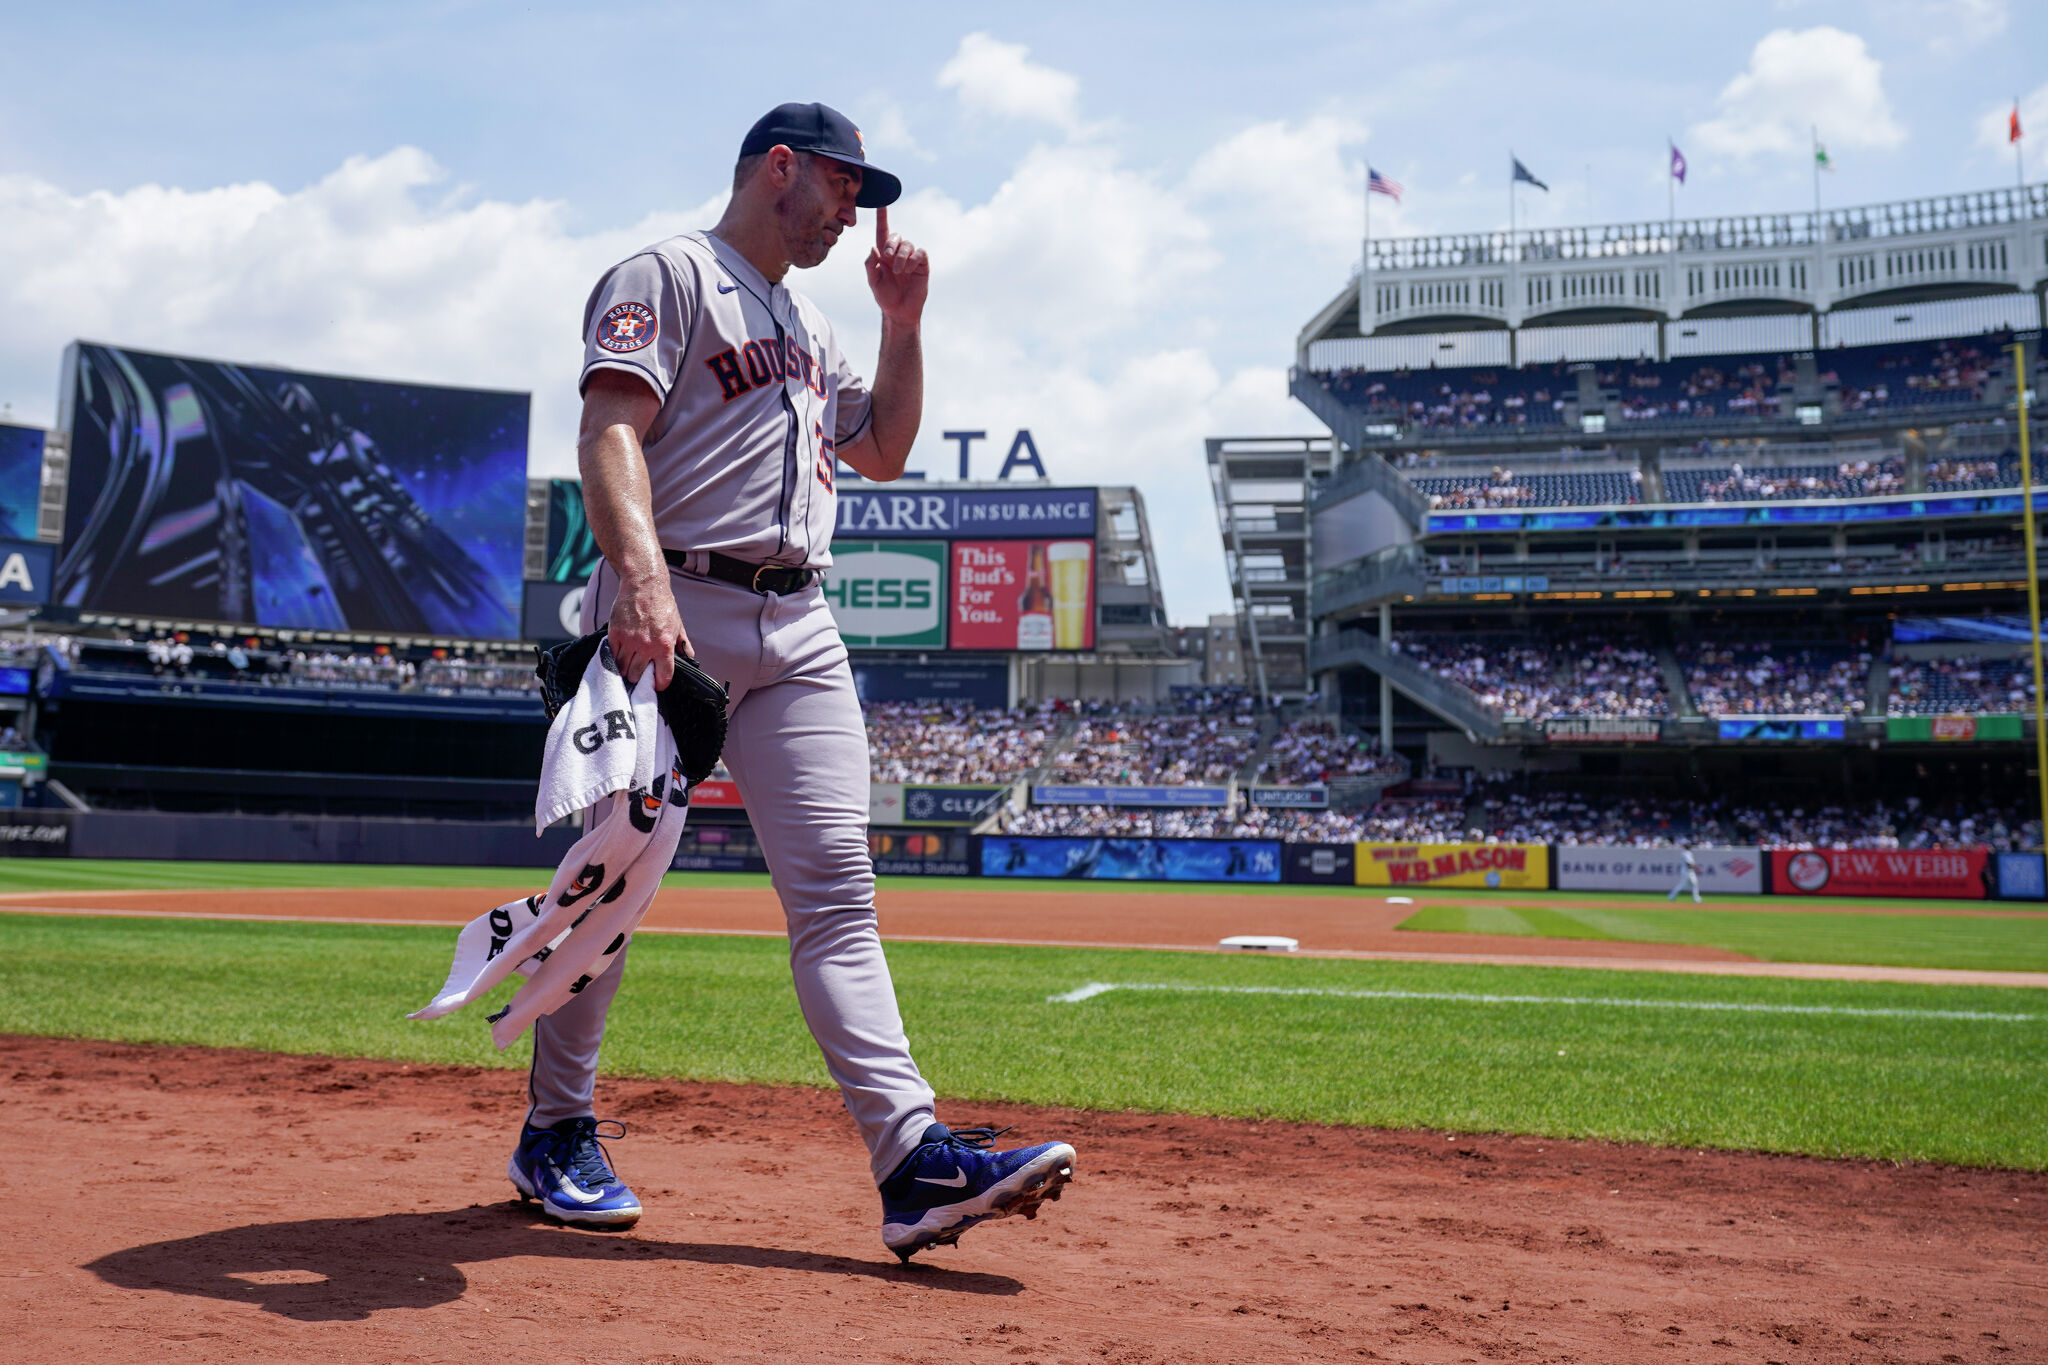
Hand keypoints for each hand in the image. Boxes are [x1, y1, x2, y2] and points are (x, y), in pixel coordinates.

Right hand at [607, 570, 689, 689]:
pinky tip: (620, 654)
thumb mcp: (678, 625)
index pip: (663, 677)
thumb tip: (689, 658)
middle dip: (638, 676)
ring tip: (628, 665)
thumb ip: (683, 644)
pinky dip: (614, 657)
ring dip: (625, 669)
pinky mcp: (615, 633)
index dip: (659, 684)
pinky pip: (612, 654)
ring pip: (622, 667)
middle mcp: (646, 645)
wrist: (644, 584)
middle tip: (638, 672)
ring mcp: (629, 640)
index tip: (656, 683)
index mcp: (664, 645)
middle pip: (637, 675)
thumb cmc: (662, 604)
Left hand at [865, 207, 928, 325]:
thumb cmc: (885, 298)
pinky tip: (909, 270)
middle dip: (890, 244)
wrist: (900, 312)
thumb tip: (873, 248)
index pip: (882, 232)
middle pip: (895, 236)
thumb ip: (870, 266)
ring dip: (901, 256)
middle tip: (887, 258)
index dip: (882, 217)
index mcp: (883, 255)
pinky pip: (920, 253)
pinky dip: (913, 259)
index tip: (881, 203)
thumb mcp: (873, 283)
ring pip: (908, 244)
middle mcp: (897, 254)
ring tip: (899, 272)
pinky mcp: (922, 265)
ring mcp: (910, 259)